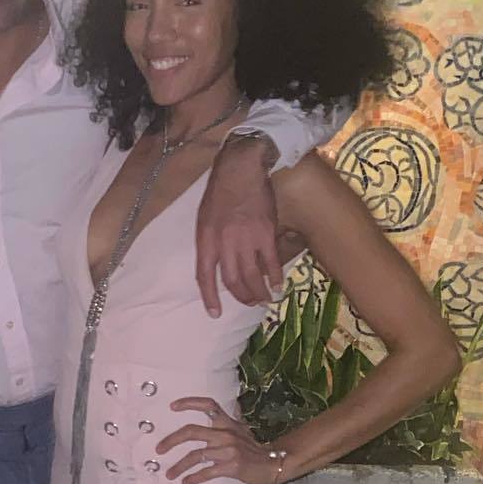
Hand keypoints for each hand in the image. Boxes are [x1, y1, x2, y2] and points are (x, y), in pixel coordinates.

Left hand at [156, 397, 284, 483]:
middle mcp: (226, 433)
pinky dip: (194, 478)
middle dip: (172, 440)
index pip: (208, 405)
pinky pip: (207, 472)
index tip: (172, 407)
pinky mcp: (231, 466)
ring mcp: (228, 450)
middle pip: (192, 431)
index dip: (190, 403)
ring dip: (179, 466)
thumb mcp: (242, 431)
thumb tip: (226, 412)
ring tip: (169, 474)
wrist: (274, 463)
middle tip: (159, 449)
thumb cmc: (254, 449)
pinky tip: (185, 482)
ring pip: (195, 455)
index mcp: (227, 423)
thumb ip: (230, 422)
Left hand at [195, 134, 282, 315]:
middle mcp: (224, 243)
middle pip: (232, 281)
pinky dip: (275, 278)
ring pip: (252, 276)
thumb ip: (211, 243)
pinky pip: (271, 263)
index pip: (205, 276)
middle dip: (241, 297)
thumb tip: (219, 264)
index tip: (215, 314)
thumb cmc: (220, 192)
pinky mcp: (266, 233)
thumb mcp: (205, 219)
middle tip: (249, 302)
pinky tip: (278, 286)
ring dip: (258, 293)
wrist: (241, 169)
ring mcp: (246, 239)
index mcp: (206, 240)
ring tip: (264, 300)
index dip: (210, 297)